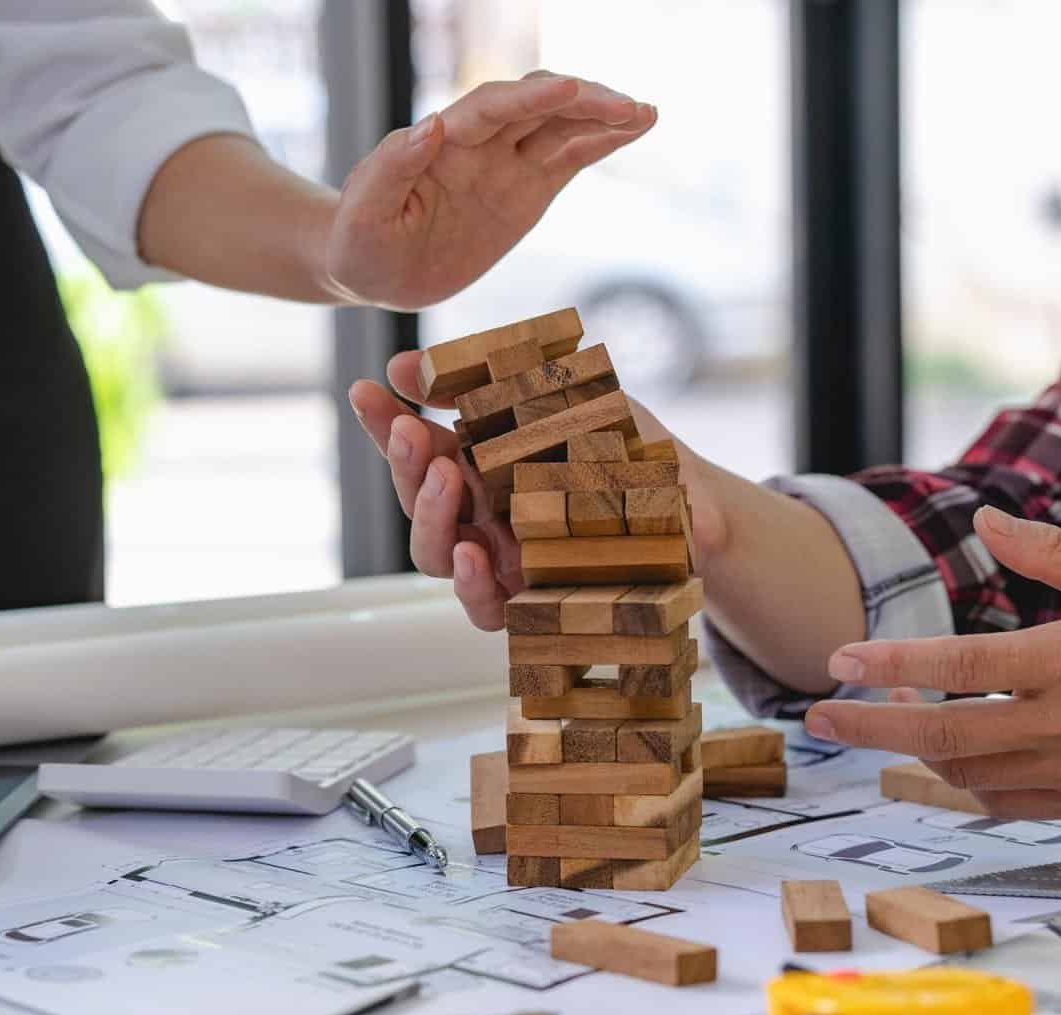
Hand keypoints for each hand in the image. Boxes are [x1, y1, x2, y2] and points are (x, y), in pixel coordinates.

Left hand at [326, 72, 655, 308]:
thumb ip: (390, 168)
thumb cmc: (358, 242)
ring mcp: (506, 165)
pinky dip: (603, 142)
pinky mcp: (526, 190)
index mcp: (442, 144)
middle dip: (583, 102)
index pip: (492, 109)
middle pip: (538, 106)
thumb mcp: (364, 213)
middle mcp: (479, 144)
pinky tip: (636, 129)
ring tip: (646, 114)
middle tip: (629, 107)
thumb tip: (432, 125)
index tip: (570, 89)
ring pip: (561, 127)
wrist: (370, 269)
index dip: (531, 98)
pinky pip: (569, 158)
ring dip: (603, 117)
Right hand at [346, 351, 716, 630]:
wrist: (695, 504)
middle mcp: (482, 515)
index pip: (418, 446)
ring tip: (442, 480)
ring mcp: (504, 561)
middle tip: (409, 431)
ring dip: (429, 517)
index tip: (365, 390)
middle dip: (403, 465)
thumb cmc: (627, 448)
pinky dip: (472, 584)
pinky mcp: (534, 603)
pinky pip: (486, 607)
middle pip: (416, 501)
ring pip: (437, 555)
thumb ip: (489, 380)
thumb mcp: (562, 398)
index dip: (384, 422)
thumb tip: (409, 361)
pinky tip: (474, 554)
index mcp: (481, 464)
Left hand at [804, 506, 1060, 816]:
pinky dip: (964, 784)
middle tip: (817, 717)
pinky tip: (944, 761)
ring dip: (913, 751)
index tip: (839, 661)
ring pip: (967, 773)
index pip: (959, 666)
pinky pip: (1006, 804)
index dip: (891, 665)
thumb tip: (983, 519)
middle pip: (943, 732)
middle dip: (868, 726)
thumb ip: (1051, 553)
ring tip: (881, 726)